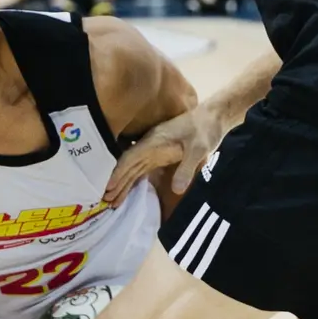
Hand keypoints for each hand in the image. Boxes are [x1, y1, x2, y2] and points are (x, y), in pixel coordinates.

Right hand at [104, 103, 223, 205]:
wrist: (213, 117)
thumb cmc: (205, 129)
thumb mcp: (199, 148)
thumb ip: (187, 168)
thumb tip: (177, 191)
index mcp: (155, 140)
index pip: (131, 157)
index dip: (118, 172)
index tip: (108, 186)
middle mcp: (149, 145)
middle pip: (128, 164)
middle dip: (116, 182)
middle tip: (104, 200)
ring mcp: (153, 150)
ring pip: (133, 168)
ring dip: (122, 183)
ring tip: (111, 201)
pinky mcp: (159, 155)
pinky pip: (141, 169)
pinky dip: (132, 180)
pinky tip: (125, 191)